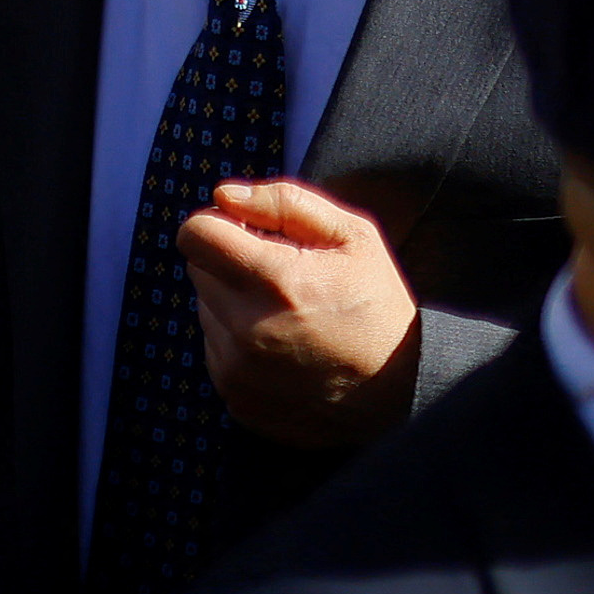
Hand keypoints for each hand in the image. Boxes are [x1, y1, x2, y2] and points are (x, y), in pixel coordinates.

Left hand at [182, 179, 423, 448]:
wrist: (399, 388)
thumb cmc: (376, 303)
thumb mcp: (354, 237)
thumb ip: (286, 203)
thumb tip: (223, 194)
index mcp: (275, 281)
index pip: (195, 234)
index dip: (218, 224)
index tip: (247, 233)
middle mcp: (246, 328)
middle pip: (198, 270)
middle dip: (230, 263)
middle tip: (279, 276)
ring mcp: (237, 370)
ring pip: (205, 311)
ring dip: (233, 303)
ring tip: (287, 315)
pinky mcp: (235, 398)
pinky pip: (214, 352)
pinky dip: (237, 343)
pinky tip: (282, 347)